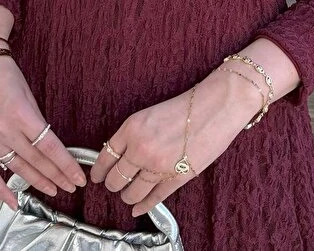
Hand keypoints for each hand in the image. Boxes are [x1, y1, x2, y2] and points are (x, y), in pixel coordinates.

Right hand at [0, 52, 86, 210]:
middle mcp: (5, 129)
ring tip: (53, 190)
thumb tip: (48, 144)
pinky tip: (14, 202)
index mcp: (22, 114)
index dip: (66, 165)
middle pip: (37, 161)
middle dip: (57, 176)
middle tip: (71, 185)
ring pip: (17, 169)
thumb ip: (36, 120)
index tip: (78, 176)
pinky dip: (2, 190)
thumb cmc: (3, 73)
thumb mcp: (28, 93)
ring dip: (37, 182)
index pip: (50, 147)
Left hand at [89, 68, 262, 216]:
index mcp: (132, 128)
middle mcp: (141, 148)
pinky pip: (153, 199)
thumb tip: (119, 155)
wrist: (216, 106)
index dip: (99, 171)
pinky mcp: (176, 178)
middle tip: (115, 185)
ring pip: (132, 193)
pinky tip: (138, 208)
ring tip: (128, 195)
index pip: (105, 157)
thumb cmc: (186, 106)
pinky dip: (144, 206)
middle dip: (113, 185)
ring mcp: (158, 165)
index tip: (97, 176)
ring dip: (128, 196)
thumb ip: (133, 135)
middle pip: (116, 179)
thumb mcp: (149, 114)